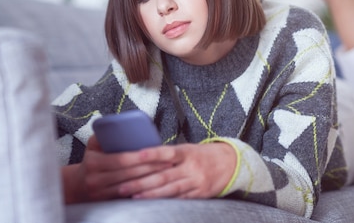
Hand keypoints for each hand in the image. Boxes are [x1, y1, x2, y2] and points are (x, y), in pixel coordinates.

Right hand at [61, 135, 171, 203]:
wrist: (77, 185)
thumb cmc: (91, 159)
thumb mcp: (93, 144)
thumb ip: (104, 133)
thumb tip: (120, 121)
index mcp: (94, 162)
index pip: (122, 159)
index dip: (141, 157)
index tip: (157, 152)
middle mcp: (95, 179)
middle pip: (130, 173)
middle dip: (151, 168)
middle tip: (168, 161)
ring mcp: (100, 193)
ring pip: (131, 187)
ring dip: (151, 179)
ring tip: (166, 171)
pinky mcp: (107, 202)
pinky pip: (129, 197)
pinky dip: (143, 191)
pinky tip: (156, 186)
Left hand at [118, 141, 236, 199]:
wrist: (230, 163)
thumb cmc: (202, 155)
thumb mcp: (187, 149)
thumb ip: (169, 155)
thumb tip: (141, 157)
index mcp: (187, 152)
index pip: (167, 152)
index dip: (152, 154)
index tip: (137, 155)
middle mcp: (191, 167)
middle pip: (163, 176)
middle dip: (141, 182)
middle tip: (122, 186)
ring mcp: (196, 182)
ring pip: (170, 190)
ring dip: (149, 194)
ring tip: (132, 196)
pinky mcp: (199, 195)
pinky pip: (180, 199)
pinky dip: (164, 202)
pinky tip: (151, 204)